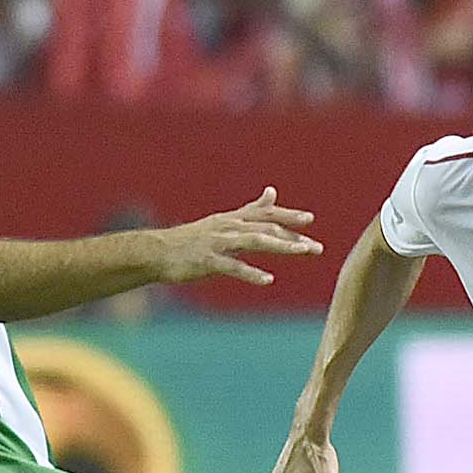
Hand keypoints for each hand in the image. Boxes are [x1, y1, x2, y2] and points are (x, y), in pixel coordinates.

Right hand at [153, 187, 321, 284]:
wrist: (157, 252)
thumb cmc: (192, 239)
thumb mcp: (224, 221)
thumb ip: (251, 209)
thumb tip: (273, 192)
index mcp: (233, 219)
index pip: (266, 215)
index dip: (287, 216)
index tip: (310, 220)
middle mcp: (228, 227)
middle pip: (266, 228)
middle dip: (292, 237)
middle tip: (316, 248)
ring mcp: (218, 243)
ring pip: (254, 242)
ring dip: (280, 247)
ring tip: (301, 253)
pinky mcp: (207, 261)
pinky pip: (232, 267)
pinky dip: (251, 272)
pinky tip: (268, 280)